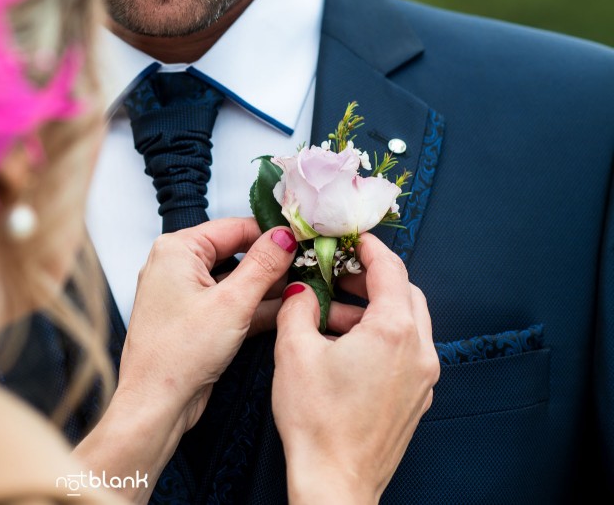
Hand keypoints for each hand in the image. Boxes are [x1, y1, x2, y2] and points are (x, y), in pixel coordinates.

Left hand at [74, 218, 296, 502]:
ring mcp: (184, 294)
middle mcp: (176, 266)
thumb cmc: (178, 354)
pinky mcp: (194, 319)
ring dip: (267, 286)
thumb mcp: (232, 303)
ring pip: (235, 280)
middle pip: (235, 252)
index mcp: (177, 250)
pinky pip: (229, 303)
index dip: (271, 234)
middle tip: (309, 266)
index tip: (303, 241)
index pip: (234, 227)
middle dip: (272, 262)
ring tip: (306, 286)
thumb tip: (283, 236)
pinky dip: (254, 306)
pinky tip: (286, 308)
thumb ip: (263, 265)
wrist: (156, 403)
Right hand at [271, 233, 438, 504]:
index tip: (351, 237)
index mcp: (393, 330)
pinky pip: (404, 351)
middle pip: (405, 293)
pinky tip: (343, 347)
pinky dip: (380, 336)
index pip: (390, 269)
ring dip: (372, 309)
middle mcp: (418, 350)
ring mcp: (423, 378)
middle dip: (371, 277)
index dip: (368, 246)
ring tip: (328, 314)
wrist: (336, 481)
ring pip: (406, 323)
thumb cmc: (317, 421)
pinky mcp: (416, 399)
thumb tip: (300, 290)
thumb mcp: (293, 351)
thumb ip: (297, 307)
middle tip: (336, 273)